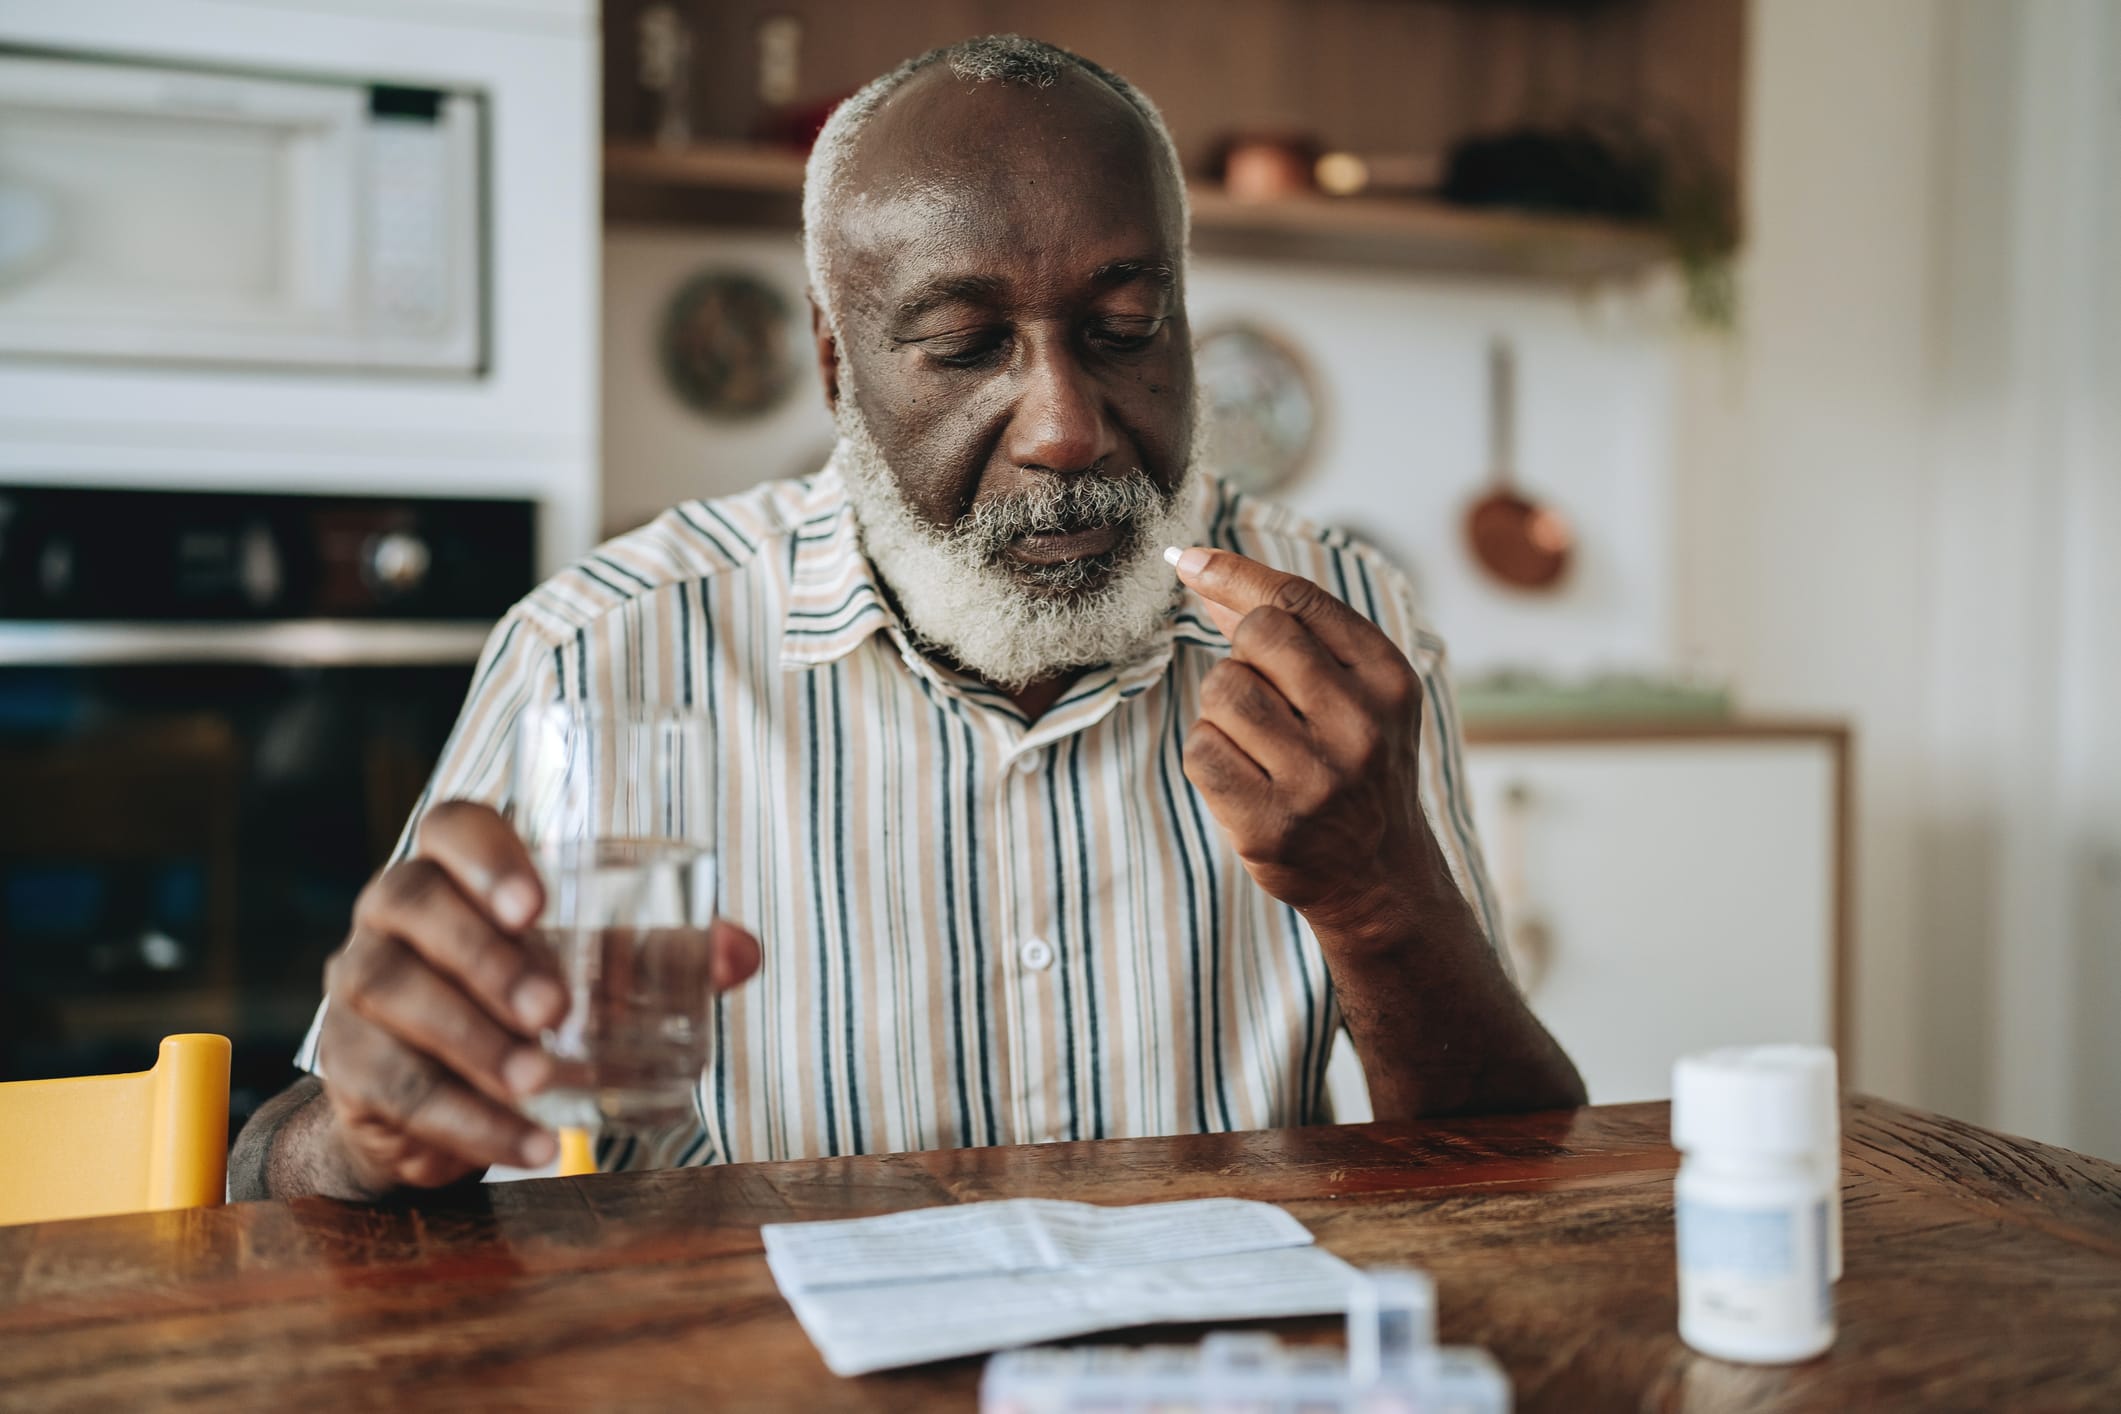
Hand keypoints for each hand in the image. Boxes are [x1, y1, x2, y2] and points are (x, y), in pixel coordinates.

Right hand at [315, 800, 761, 1194]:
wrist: (433, 1097)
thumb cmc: (519, 996)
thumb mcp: (587, 966)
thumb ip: (659, 952)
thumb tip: (740, 952)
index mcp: (454, 868)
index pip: (451, 826)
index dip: (487, 854)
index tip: (536, 902)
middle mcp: (392, 914)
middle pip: (414, 904)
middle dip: (486, 955)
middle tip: (554, 1008)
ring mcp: (360, 986)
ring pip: (398, 997)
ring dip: (476, 1043)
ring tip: (542, 1079)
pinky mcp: (349, 1066)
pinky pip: (398, 1089)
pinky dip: (471, 1123)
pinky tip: (532, 1143)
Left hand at [1170, 546, 1441, 945]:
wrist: (1381, 878)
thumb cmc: (1356, 766)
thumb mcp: (1356, 693)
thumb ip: (1294, 632)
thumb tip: (1203, 571)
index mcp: (1389, 681)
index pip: (1299, 601)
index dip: (1235, 574)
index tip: (1189, 561)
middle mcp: (1361, 727)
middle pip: (1258, 636)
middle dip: (1244, 656)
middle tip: (1267, 698)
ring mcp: (1317, 780)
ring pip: (1222, 691)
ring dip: (1223, 709)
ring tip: (1259, 743)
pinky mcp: (1272, 825)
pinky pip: (1201, 750)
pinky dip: (1211, 755)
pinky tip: (1246, 778)